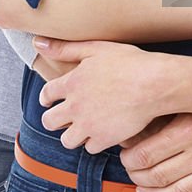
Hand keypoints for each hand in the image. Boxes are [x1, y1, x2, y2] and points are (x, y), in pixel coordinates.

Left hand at [38, 38, 171, 151]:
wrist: (153, 84)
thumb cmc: (128, 62)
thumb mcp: (96, 48)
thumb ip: (65, 48)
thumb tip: (38, 42)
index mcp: (71, 83)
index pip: (46, 94)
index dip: (47, 98)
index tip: (51, 101)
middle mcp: (75, 106)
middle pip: (49, 122)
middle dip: (54, 119)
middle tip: (64, 117)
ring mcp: (88, 125)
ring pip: (67, 140)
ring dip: (73, 134)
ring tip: (83, 127)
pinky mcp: (104, 139)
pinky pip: (90, 148)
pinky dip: (95, 141)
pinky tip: (103, 131)